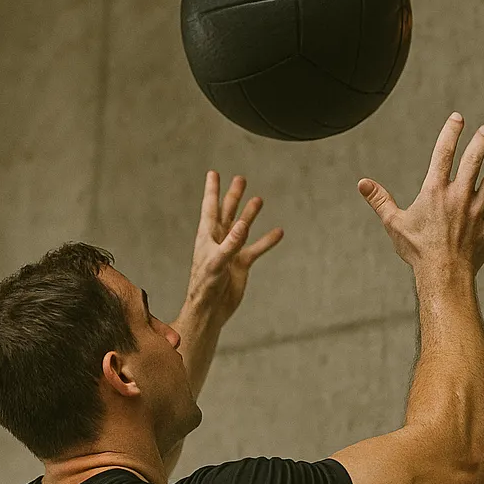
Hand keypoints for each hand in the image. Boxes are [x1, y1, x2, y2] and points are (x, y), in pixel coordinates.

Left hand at [186, 170, 283, 320]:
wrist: (211, 309)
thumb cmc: (206, 286)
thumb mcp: (217, 262)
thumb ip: (230, 243)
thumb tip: (242, 224)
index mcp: (207, 236)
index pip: (210, 207)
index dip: (212, 190)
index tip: (213, 173)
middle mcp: (219, 240)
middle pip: (227, 212)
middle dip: (233, 196)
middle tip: (241, 179)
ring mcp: (231, 251)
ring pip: (242, 228)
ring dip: (250, 214)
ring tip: (258, 200)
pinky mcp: (241, 264)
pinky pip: (256, 249)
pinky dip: (266, 241)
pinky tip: (278, 232)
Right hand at [356, 112, 483, 274]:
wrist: (443, 273)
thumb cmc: (418, 250)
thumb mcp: (394, 223)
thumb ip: (380, 200)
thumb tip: (362, 183)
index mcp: (435, 191)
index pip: (444, 153)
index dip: (451, 132)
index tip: (458, 118)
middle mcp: (459, 196)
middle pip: (473, 162)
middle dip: (480, 143)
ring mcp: (476, 211)